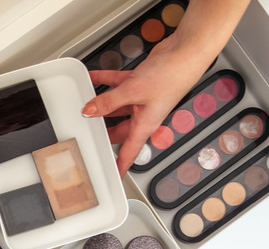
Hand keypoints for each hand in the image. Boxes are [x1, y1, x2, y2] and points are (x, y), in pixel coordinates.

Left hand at [81, 37, 209, 176]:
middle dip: (103, 133)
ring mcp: (141, 97)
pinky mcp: (139, 82)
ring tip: (84, 104)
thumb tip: (89, 111)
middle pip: (119, 129)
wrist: (185, 53)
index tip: (111, 176)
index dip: (120, 166)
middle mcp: (143, 114)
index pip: (129, 152)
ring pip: (116, 106)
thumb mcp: (133, 91)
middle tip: (88, 137)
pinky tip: (92, 78)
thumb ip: (108, 102)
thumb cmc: (171, 76)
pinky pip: (117, 84)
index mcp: (145, 125)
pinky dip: (104, 81)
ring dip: (100, 103)